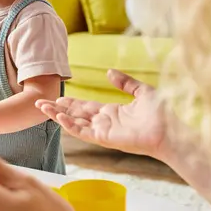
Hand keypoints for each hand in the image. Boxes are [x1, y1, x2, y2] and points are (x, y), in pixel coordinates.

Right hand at [37, 69, 166, 158]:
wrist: (170, 131)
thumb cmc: (161, 114)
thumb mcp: (141, 91)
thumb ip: (125, 83)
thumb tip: (109, 72)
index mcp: (112, 112)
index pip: (85, 106)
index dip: (71, 102)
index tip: (57, 96)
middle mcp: (104, 122)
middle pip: (75, 114)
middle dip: (58, 108)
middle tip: (40, 102)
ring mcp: (102, 131)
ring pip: (74, 123)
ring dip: (57, 115)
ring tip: (41, 107)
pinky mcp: (104, 138)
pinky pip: (82, 131)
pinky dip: (68, 124)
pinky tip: (58, 116)